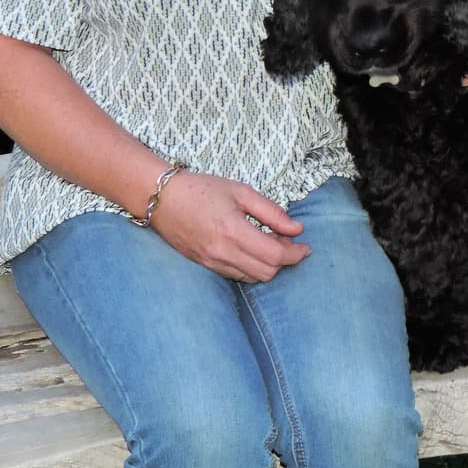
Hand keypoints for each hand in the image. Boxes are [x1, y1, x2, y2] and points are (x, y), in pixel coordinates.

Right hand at [149, 170, 309, 283]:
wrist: (162, 199)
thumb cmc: (202, 189)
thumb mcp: (241, 192)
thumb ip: (272, 212)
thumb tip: (297, 229)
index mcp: (232, 231)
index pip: (274, 255)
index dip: (295, 254)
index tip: (306, 246)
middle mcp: (221, 252)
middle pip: (266, 272)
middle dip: (284, 260)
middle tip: (289, 241)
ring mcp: (211, 262)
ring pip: (252, 277)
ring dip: (268, 265)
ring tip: (271, 243)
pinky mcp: (204, 265)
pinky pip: (236, 276)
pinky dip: (251, 268)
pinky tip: (253, 250)